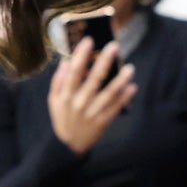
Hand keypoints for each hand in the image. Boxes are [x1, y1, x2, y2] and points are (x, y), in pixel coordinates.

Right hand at [48, 39, 136, 154]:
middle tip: (114, 46)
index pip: (74, 71)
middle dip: (105, 61)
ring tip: (130, 68)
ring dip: (120, 80)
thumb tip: (66, 61)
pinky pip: (115, 108)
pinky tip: (132, 87)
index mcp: (66, 95)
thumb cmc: (62, 118)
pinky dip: (125, 98)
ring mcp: (92, 113)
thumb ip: (58, 80)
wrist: (68, 146)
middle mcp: (79, 103)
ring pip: (108, 94)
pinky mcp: (102, 122)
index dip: (81, 55)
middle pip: (94, 79)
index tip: (89, 40)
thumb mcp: (54, 100)